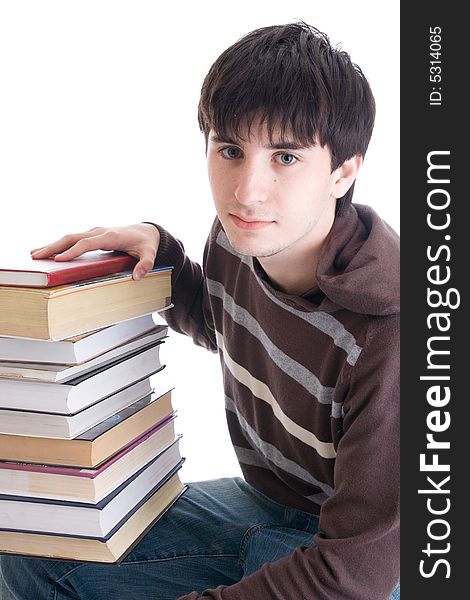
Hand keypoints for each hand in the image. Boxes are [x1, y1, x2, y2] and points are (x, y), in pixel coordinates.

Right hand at [30, 224, 160, 280]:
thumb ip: (145, 264)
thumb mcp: (150, 253)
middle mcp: (99, 232)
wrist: (147, 231)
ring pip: (69, 237)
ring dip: (52, 245)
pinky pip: (73, 240)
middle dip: (53, 247)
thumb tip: (137, 276)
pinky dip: (59, 246)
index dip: (73, 251)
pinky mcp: (92, 236)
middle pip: (72, 238)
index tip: (58, 260)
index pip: (87, 243)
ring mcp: (94, 233)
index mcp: (110, 236)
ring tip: (34, 255)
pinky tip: (47, 253)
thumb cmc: (147, 243)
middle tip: (36, 257)